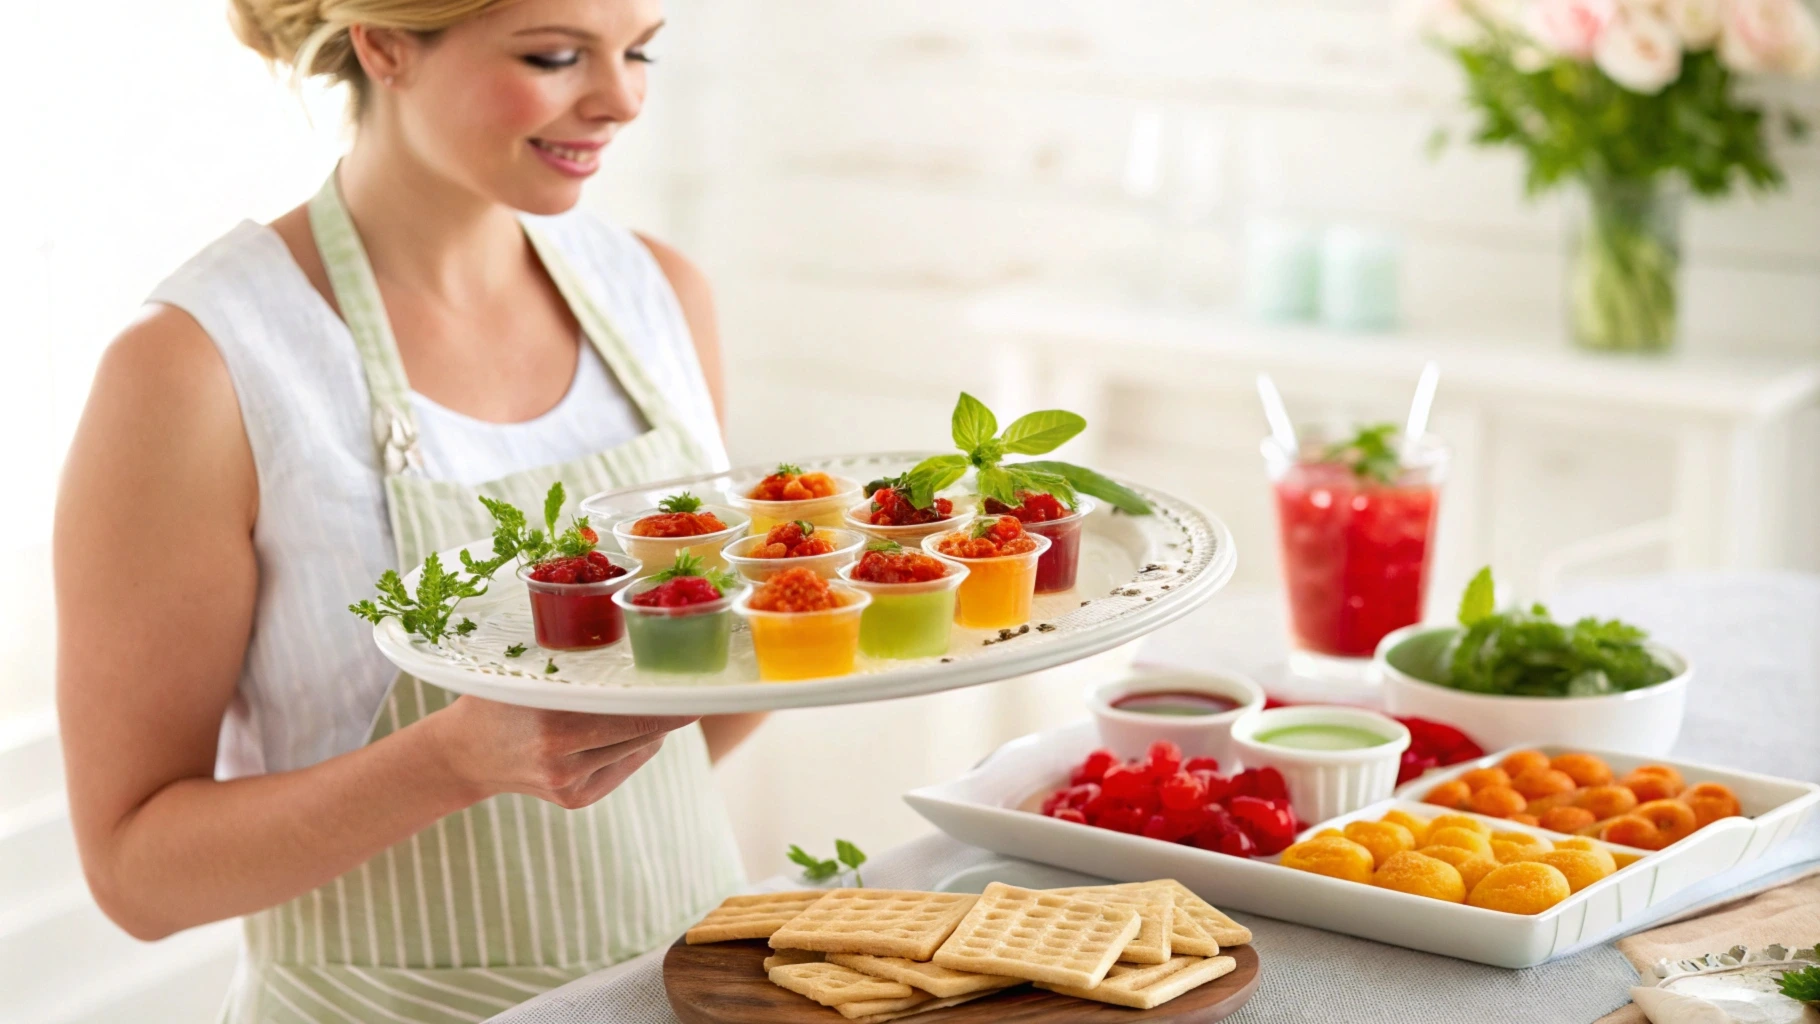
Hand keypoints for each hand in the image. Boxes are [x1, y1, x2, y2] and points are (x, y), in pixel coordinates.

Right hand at [424, 696, 699, 809]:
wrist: (463, 756)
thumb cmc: (498, 698)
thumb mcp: (526, 674)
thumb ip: (576, 669)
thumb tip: (640, 653)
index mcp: (551, 724)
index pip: (630, 712)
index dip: (669, 702)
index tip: (699, 687)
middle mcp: (562, 760)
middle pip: (642, 731)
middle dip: (669, 710)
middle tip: (694, 686)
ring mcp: (570, 785)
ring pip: (639, 747)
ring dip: (651, 724)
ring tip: (648, 699)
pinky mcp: (576, 800)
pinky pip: (625, 763)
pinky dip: (633, 742)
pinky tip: (619, 726)